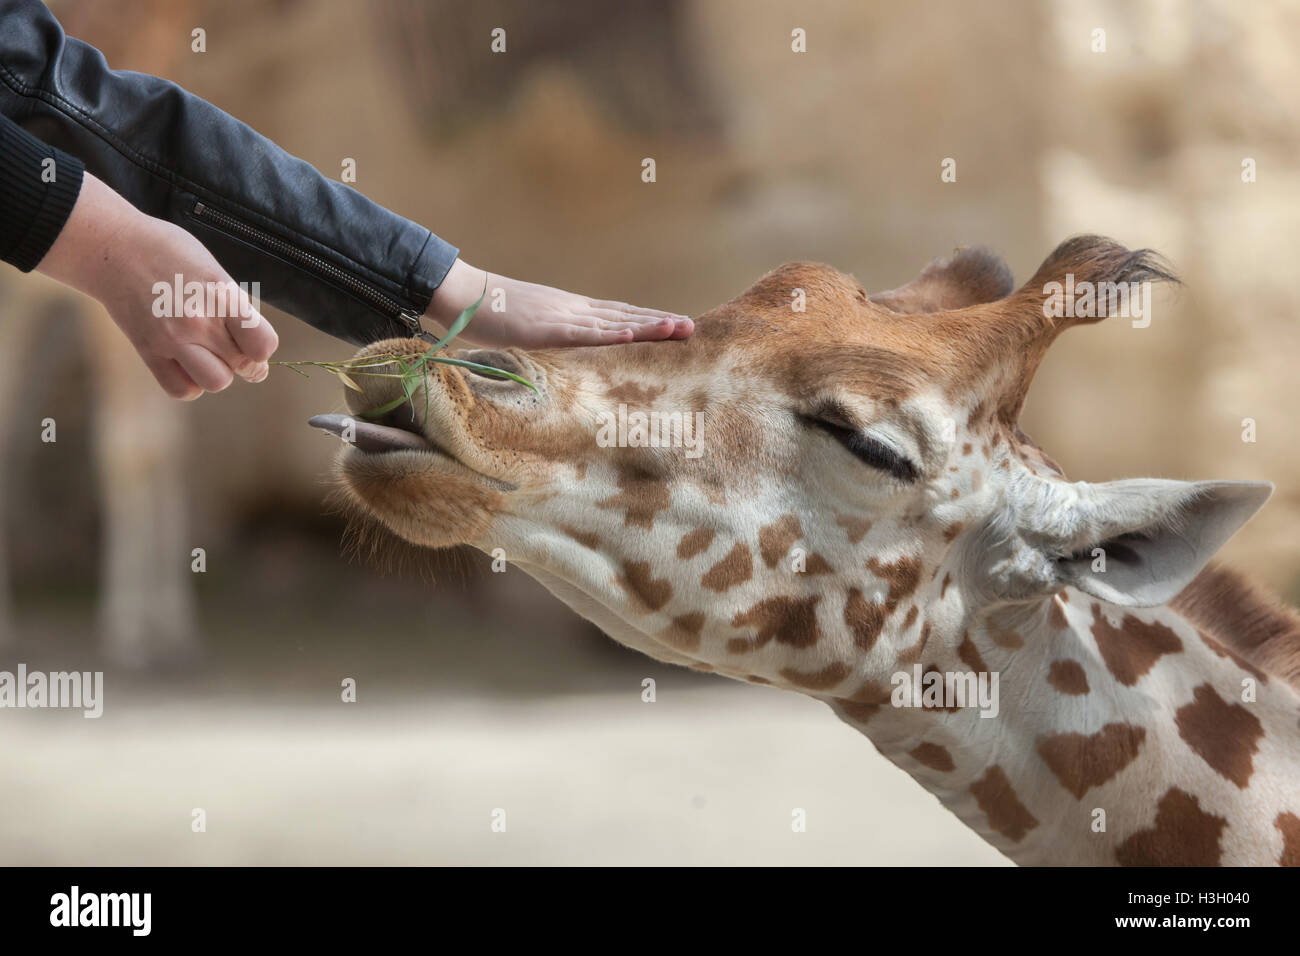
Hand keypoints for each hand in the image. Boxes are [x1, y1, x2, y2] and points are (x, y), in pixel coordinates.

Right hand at [36, 172, 278, 399]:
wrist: (112, 248)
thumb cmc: (168, 252)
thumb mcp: (213, 269)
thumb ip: (235, 308)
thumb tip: (254, 346)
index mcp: (221, 295)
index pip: (263, 344)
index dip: (262, 348)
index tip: (254, 343)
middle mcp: (198, 321)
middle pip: (242, 366)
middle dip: (244, 361)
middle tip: (232, 349)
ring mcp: (171, 339)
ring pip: (216, 382)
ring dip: (217, 373)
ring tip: (207, 354)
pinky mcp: (148, 352)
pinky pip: (181, 390)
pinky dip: (189, 383)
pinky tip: (186, 364)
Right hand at [425, 258, 692, 347]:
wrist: (460, 293)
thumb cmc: (488, 313)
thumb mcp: (528, 326)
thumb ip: (549, 336)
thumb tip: (562, 351)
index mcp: (570, 310)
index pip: (618, 315)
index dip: (648, 320)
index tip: (675, 324)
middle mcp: (573, 309)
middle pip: (625, 315)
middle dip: (660, 322)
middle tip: (693, 328)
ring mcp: (561, 316)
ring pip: (613, 322)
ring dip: (648, 325)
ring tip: (678, 328)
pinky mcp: (545, 328)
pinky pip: (582, 333)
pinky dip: (608, 334)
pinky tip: (632, 334)